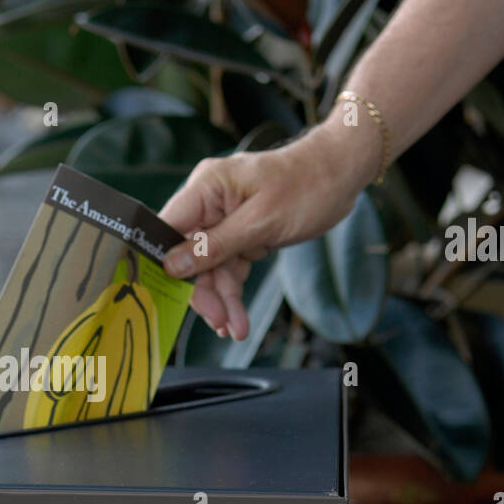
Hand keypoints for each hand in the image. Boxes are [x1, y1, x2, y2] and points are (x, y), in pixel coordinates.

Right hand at [159, 117, 375, 339]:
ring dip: (222, 298)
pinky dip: (232, 290)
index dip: (162, 262)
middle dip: (204, 291)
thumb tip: (173, 265)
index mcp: (206, 187)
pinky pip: (227, 266)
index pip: (167, 227)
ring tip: (236, 328)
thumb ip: (216, 245)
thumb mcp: (262, 221)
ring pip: (209, 267)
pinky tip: (236, 316)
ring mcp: (223, 219)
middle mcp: (208, 202)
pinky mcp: (239, 233)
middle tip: (219, 321)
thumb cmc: (307, 185)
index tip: (165, 295)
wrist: (341, 175)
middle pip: (188, 255)